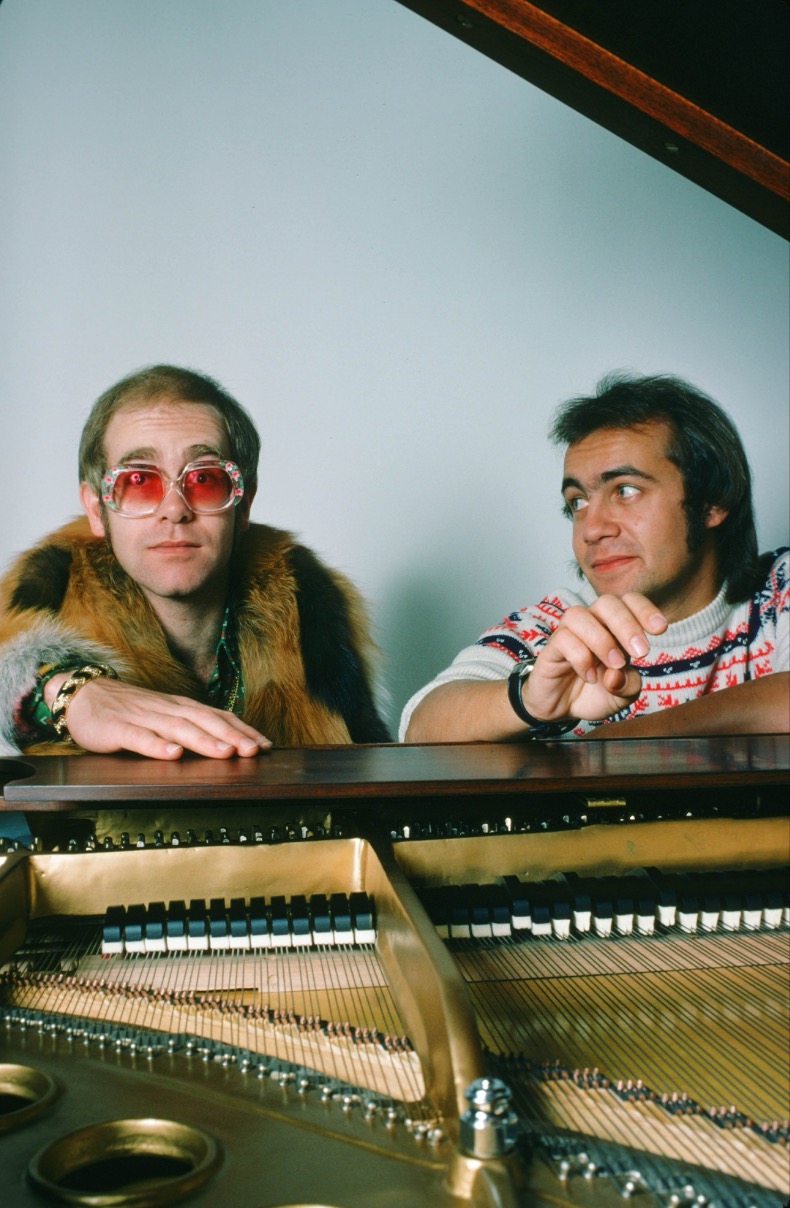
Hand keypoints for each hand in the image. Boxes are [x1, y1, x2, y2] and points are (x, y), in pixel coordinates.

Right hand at [48, 675, 270, 758]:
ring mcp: (144, 718)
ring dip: (205, 741)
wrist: (82, 696)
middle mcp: (167, 709)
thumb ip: (189, 727)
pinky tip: (173, 755)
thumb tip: (224, 743)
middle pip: (205, 721)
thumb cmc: (128, 711)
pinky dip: (158, 746)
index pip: (218, 716)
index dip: (242, 730)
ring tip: (227, 753)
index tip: (266, 745)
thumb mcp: (164, 716)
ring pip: (179, 728)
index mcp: (180, 707)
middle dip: (233, 736)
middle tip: (256, 751)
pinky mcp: (119, 729)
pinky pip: (140, 738)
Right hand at [522, 592, 667, 722]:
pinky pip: (563, 639)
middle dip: (627, 624)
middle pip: (606, 602)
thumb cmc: (594, 694)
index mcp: (614, 628)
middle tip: (641, 652)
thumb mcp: (623, 696)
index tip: (660, 629)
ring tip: (615, 664)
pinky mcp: (551, 649)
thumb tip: (616, 674)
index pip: (628, 602)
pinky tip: (590, 677)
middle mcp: (591, 624)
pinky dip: (581, 658)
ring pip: (579, 614)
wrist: (562, 710)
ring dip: (602, 639)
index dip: (645, 609)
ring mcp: (568, 634)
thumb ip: (629, 686)